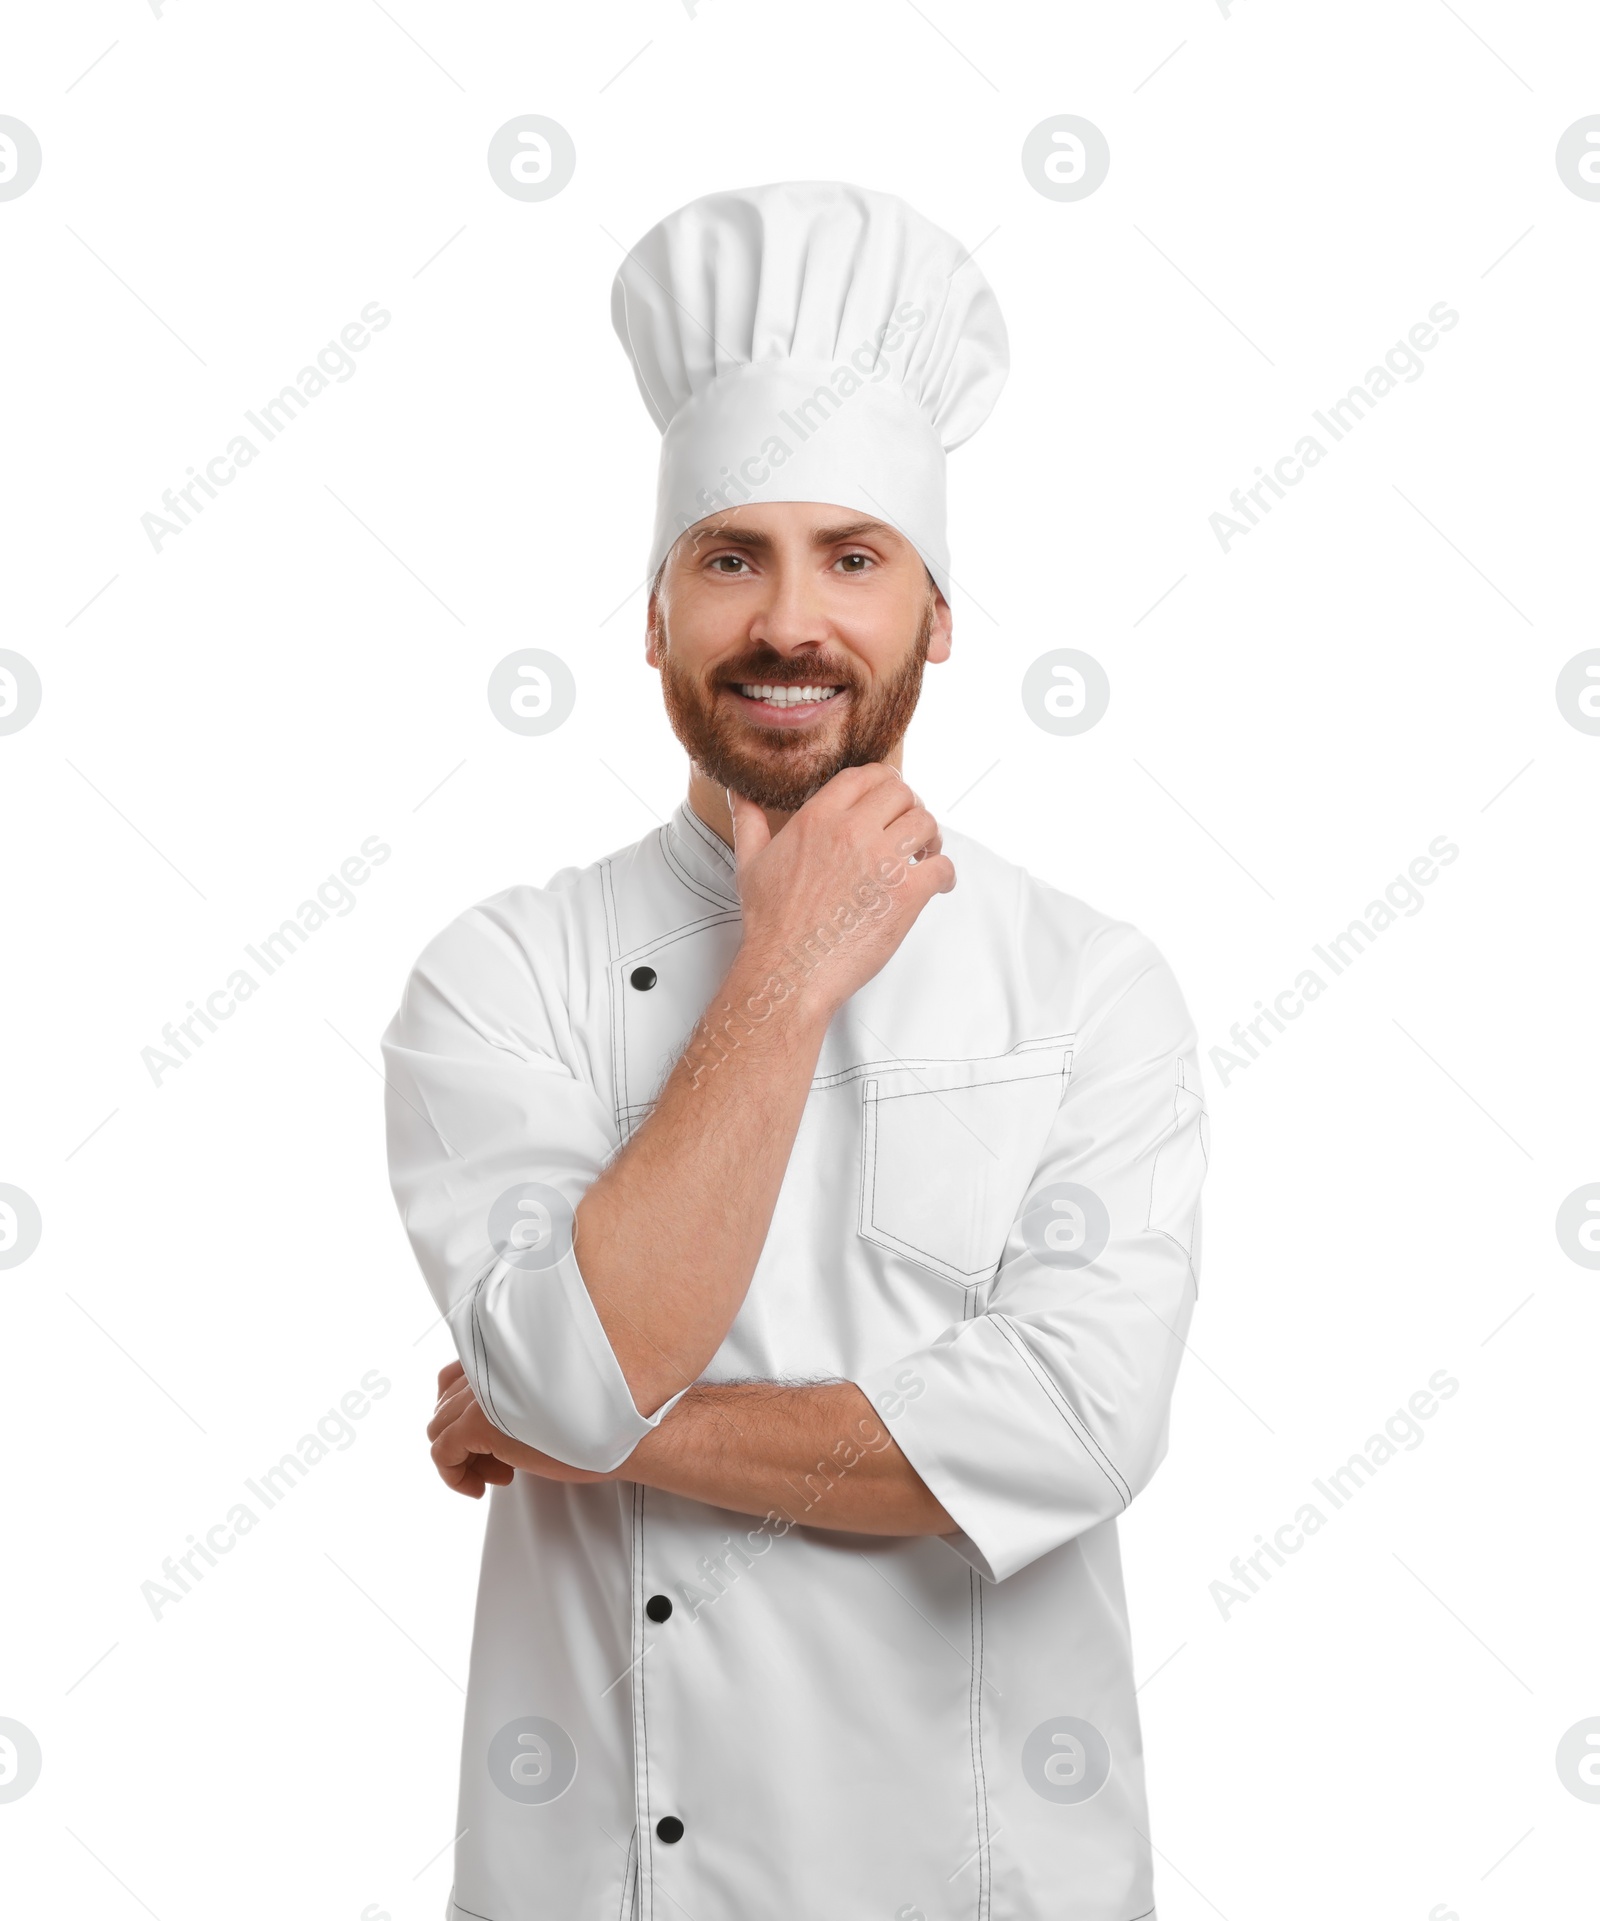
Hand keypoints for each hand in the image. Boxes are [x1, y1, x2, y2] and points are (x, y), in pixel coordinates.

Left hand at [427, 1362, 619, 1496]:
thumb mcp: (552, 1394)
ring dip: (464, 1457)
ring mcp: (481, 1393)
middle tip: (498, 1461)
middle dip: (465, 1438)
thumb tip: (497, 1423)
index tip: (488, 1438)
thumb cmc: (602, 1415)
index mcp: (506, 1353)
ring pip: (438, 1428)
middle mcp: (490, 1366)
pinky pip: (441, 1454)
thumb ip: (520, 1392)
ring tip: (498, 1473)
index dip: (465, 1412)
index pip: (454, 1376)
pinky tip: (478, 1488)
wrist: (625, 1429)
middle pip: (444, 1405)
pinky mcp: (479, 1424)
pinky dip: (454, 1476)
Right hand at [729, 764, 954, 1017]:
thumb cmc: (770, 923)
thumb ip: (748, 821)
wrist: (787, 970)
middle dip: (911, 806)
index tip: (889, 799)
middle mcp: (852, 832)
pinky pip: (942, 867)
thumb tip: (738, 793)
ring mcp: (881, 862)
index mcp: (818, 819)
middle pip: (902, 793)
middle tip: (910, 829)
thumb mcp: (750, 863)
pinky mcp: (905, 895)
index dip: (884, 782)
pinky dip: (946, 874)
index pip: (865, 776)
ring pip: (926, 823)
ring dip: (931, 837)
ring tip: (924, 854)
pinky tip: (938, 884)